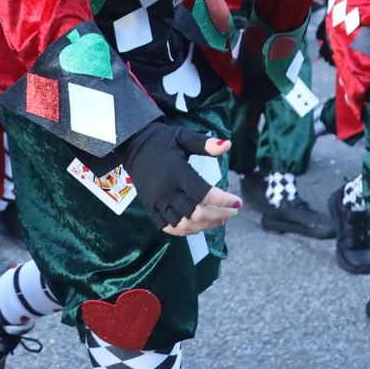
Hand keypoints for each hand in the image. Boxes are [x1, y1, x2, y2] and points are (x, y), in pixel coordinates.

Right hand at [115, 123, 238, 233]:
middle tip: (233, 212)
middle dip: (218, 215)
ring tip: (219, 221)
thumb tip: (228, 144)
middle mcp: (168, 191)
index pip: (204, 193)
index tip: (238, 202)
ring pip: (183, 223)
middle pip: (196, 212)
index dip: (223, 200)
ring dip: (204, 226)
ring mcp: (158, 202)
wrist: (132, 145)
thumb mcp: (183, 137)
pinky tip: (197, 226)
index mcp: (178, 173)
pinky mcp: (151, 208)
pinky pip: (167, 227)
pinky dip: (184, 231)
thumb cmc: (161, 141)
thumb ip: (205, 144)